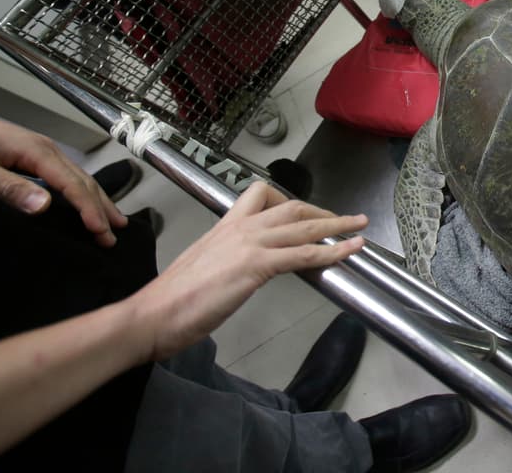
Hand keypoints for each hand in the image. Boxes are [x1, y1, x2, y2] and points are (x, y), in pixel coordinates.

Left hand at [0, 106, 126, 245]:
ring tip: (113, 221)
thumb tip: (45, 206)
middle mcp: (42, 149)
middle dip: (100, 207)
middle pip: (81, 180)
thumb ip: (6, 186)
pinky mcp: (28, 156)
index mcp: (33, 150)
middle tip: (115, 235)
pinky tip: (85, 202)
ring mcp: (36, 151)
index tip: (101, 232)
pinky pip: (63, 176)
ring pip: (76, 177)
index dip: (88, 208)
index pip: (70, 183)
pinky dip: (80, 192)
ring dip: (95, 200)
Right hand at [129, 183, 366, 359]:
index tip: (308, 212)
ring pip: (303, 225)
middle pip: (291, 207)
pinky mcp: (254, 266)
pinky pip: (303, 255)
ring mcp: (248, 245)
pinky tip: (350, 252)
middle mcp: (239, 228)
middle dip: (322, 211)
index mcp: (225, 226)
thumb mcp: (203, 266)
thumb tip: (240, 267)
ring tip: (359, 226)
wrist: (152, 314)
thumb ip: (226, 259)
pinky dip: (332, 251)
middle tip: (344, 219)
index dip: (291, 202)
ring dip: (336, 225)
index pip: (262, 196)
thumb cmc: (172, 299)